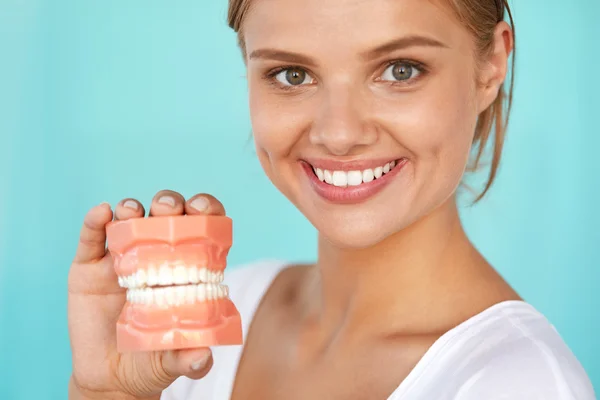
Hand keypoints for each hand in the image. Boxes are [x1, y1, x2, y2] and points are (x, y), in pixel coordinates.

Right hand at [68, 190, 226, 398]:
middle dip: (169, 204)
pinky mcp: (89, 268)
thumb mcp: (173, 361)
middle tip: (169, 210)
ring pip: (129, 221)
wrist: (109, 379)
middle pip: (165, 217)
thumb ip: (189, 359)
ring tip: (133, 212)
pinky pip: (91, 239)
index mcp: (184, 268)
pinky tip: (102, 212)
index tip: (203, 210)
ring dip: (132, 209)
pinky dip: (95, 222)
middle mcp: (155, 256)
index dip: (205, 212)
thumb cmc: (152, 362)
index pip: (200, 229)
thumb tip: (203, 357)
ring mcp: (121, 259)